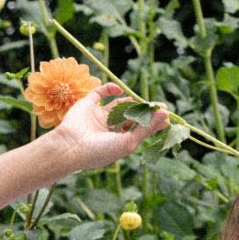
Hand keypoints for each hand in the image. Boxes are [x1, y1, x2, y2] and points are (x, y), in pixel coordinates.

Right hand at [50, 83, 169, 171]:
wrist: (72, 147)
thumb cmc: (101, 150)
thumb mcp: (129, 142)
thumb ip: (146, 128)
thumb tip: (165, 114)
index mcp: (119, 141)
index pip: (139, 129)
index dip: (152, 121)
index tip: (166, 114)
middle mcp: (110, 129)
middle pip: (130, 116)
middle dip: (143, 111)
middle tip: (157, 105)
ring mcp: (99, 116)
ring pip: (118, 105)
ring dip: (130, 102)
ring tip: (139, 102)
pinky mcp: (88, 105)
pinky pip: (101, 93)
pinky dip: (111, 89)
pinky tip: (120, 90)